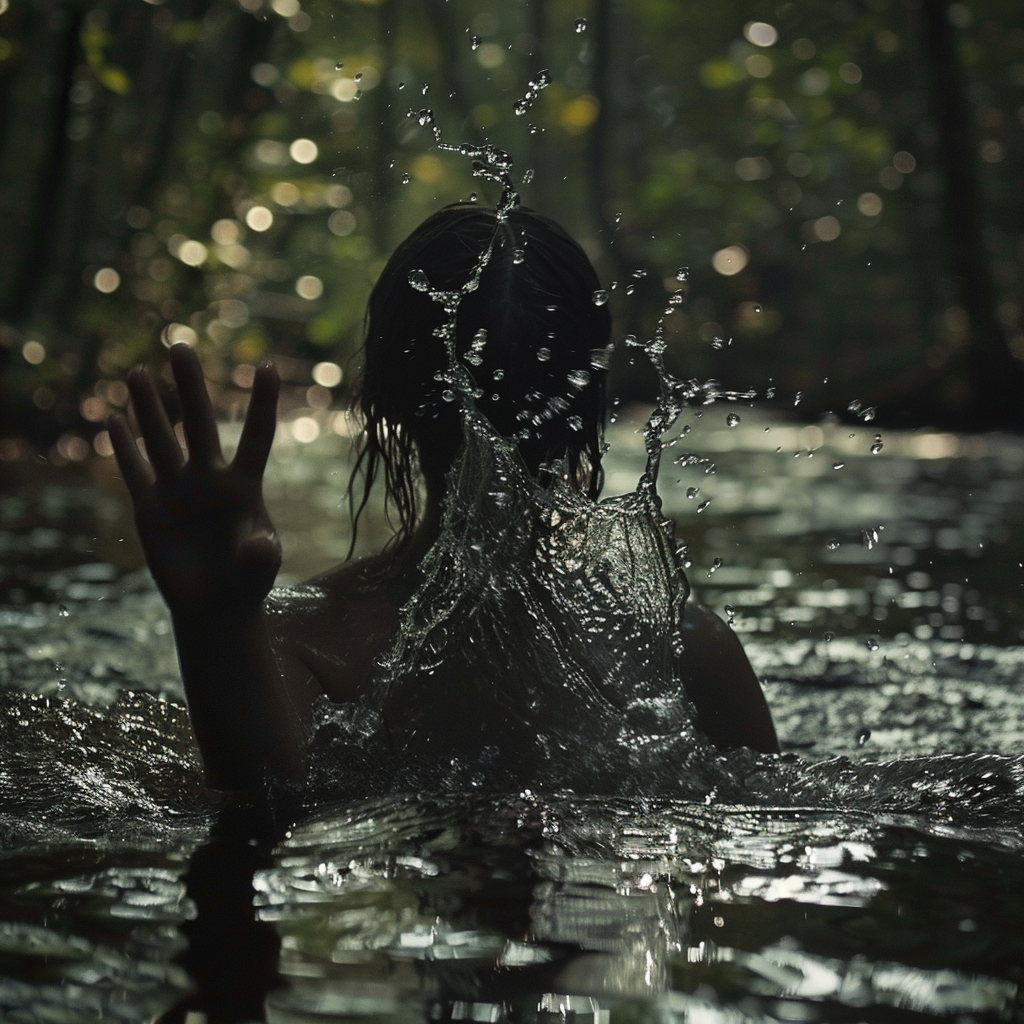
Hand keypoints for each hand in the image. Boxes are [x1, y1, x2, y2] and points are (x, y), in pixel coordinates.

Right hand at [109, 343, 281, 613]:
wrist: (215, 607)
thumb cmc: (246, 584)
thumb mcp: (260, 570)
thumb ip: (262, 555)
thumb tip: (260, 545)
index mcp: (244, 487)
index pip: (256, 437)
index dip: (262, 403)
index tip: (269, 365)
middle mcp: (209, 480)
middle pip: (199, 424)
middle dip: (189, 387)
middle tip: (180, 345)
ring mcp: (178, 491)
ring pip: (161, 440)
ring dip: (148, 408)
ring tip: (137, 371)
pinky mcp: (150, 509)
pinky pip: (135, 472)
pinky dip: (124, 448)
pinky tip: (114, 420)